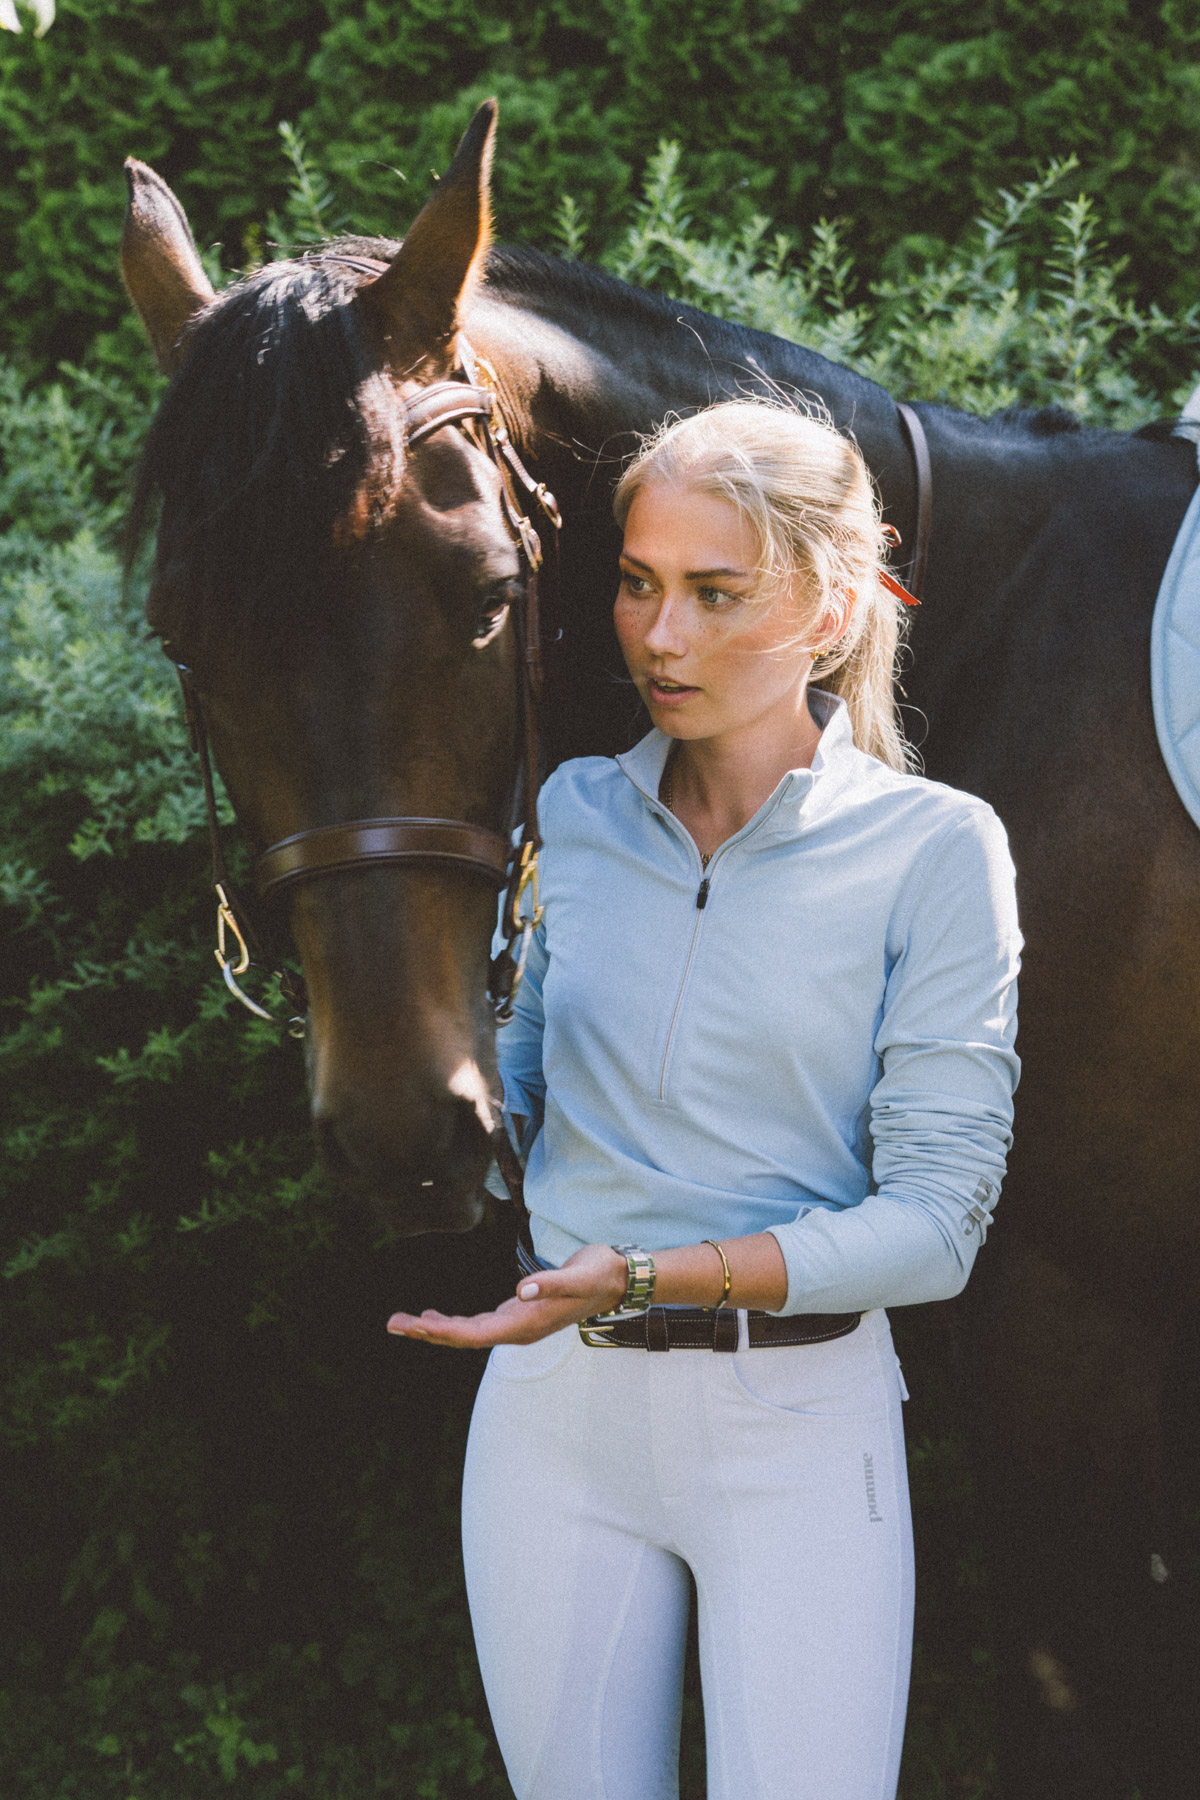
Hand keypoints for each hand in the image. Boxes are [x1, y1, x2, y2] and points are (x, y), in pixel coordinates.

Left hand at [386, 1243, 627, 1348]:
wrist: (617, 1280)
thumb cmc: (599, 1273)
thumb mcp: (579, 1274)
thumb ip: (552, 1282)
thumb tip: (521, 1291)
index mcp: (526, 1324)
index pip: (475, 1334)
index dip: (442, 1333)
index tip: (413, 1326)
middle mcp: (518, 1330)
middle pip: (464, 1338)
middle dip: (427, 1332)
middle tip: (392, 1324)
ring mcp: (518, 1325)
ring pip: (468, 1334)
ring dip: (435, 1330)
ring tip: (404, 1323)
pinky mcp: (519, 1314)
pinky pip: (477, 1326)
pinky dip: (452, 1323)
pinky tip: (435, 1318)